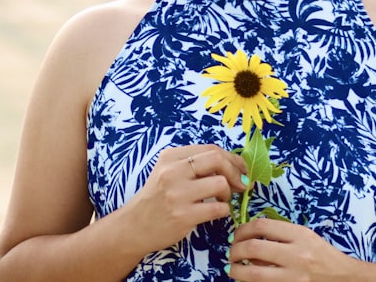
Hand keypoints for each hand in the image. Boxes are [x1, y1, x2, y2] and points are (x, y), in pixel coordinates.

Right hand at [121, 144, 247, 253]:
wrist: (134, 226)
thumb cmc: (157, 198)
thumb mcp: (168, 172)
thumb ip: (194, 164)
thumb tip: (232, 164)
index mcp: (171, 157)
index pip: (211, 149)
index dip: (232, 158)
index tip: (241, 169)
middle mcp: (173, 172)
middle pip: (217, 160)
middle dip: (235, 171)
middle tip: (241, 184)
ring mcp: (177, 194)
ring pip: (220, 184)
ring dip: (228, 193)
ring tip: (223, 200)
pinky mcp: (183, 216)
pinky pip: (218, 209)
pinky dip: (224, 210)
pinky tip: (217, 212)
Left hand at [227, 218, 360, 280]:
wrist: (343, 277)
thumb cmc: (321, 254)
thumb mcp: (304, 236)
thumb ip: (280, 235)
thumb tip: (248, 238)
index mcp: (299, 235)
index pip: (261, 226)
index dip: (242, 230)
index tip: (237, 235)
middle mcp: (296, 255)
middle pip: (253, 248)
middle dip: (235, 250)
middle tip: (232, 253)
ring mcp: (294, 277)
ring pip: (253, 274)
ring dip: (236, 270)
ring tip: (233, 268)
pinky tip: (247, 279)